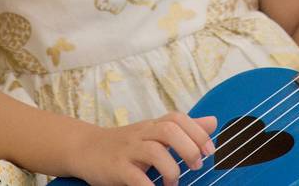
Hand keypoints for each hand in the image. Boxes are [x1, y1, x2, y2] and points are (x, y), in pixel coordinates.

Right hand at [67, 113, 216, 185]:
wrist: (85, 149)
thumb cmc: (126, 145)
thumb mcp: (153, 133)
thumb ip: (183, 130)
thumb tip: (213, 122)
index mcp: (152, 126)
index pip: (177, 118)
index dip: (197, 132)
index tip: (209, 151)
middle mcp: (141, 134)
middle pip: (169, 130)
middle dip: (189, 148)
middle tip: (196, 166)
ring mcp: (127, 150)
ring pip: (154, 151)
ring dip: (170, 169)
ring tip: (173, 183)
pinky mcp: (116, 168)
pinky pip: (135, 177)